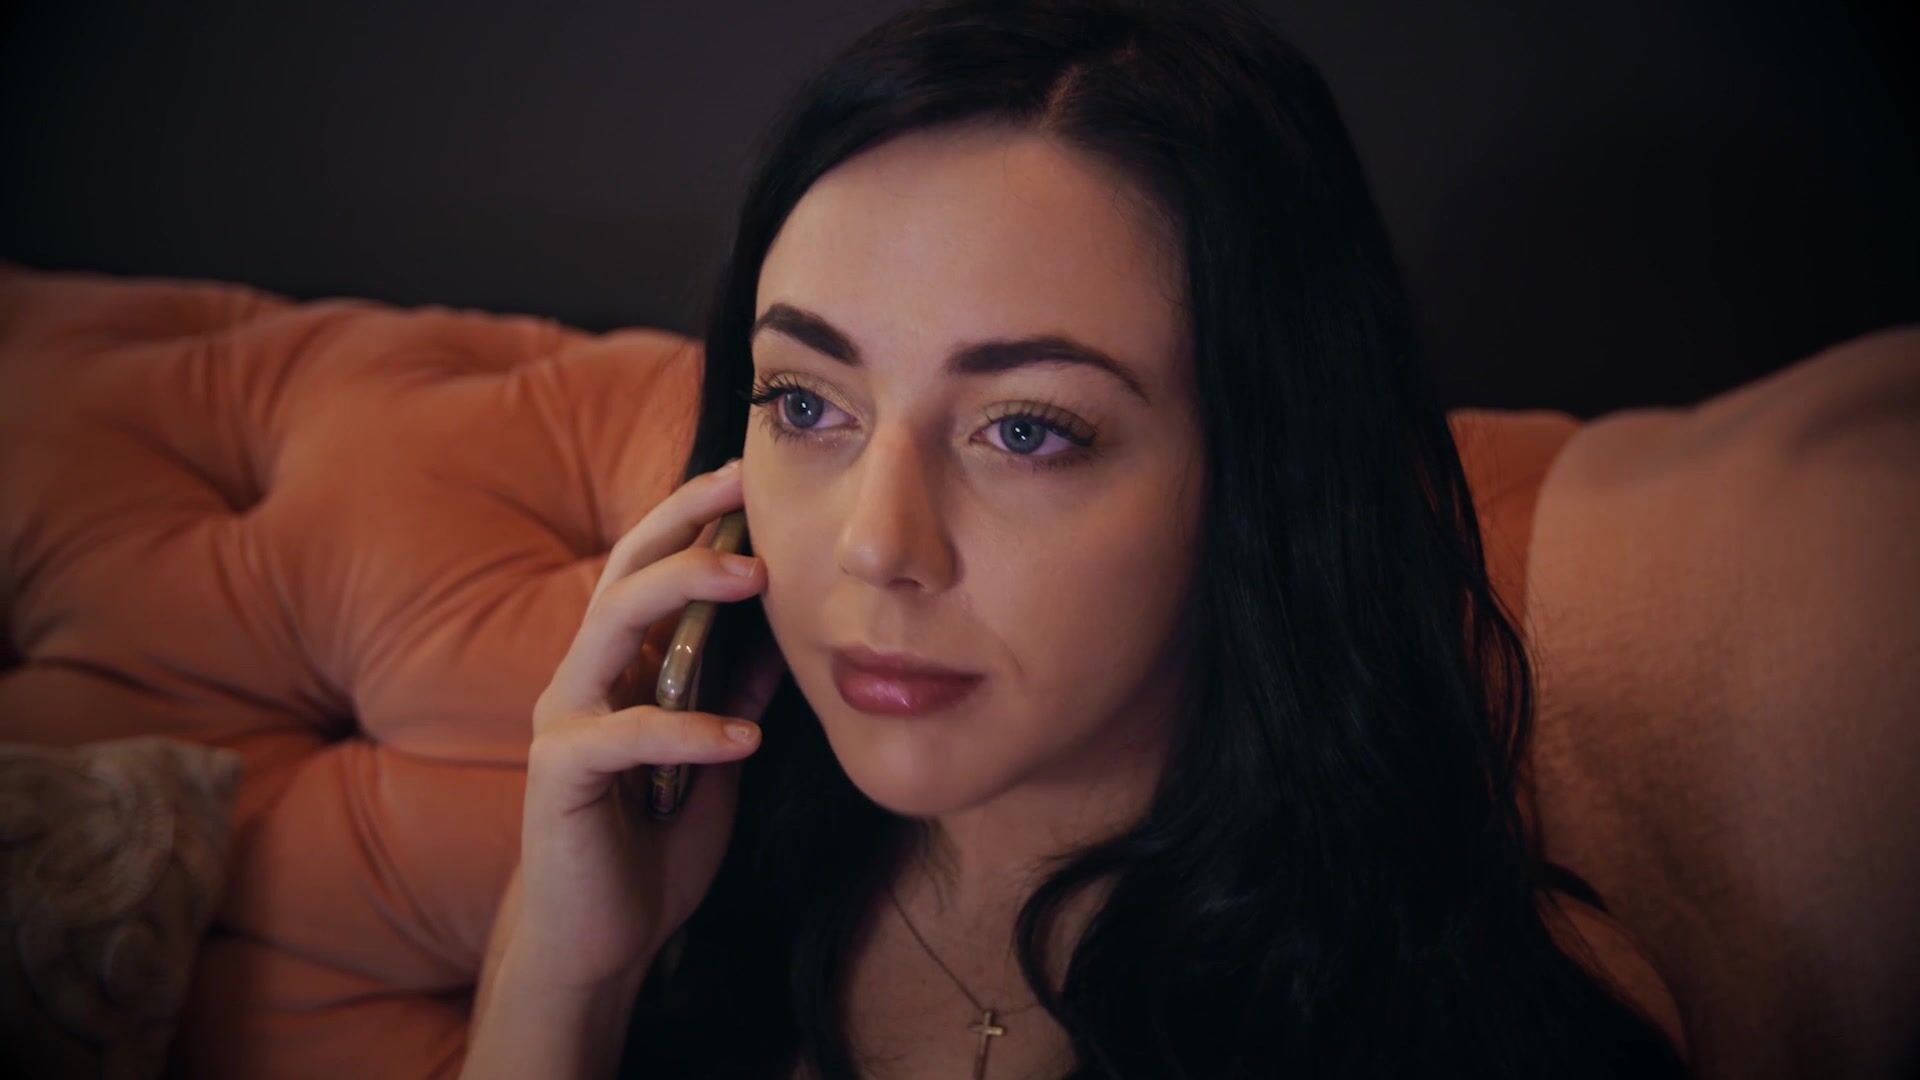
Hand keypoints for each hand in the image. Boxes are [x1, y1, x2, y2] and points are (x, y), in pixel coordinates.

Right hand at [511, 457, 784, 991]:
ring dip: (682, 590)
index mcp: (620, 664)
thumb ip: (738, 689)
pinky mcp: (558, 774)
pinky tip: (744, 736)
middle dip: (684, 523)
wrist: (600, 938)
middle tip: (746, 493)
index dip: (693, 516)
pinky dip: (686, 730)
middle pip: (624, 572)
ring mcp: (566, 720)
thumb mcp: (717, 752)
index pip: (649, 565)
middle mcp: (585, 676)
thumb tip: (791, 628)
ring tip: (754, 578)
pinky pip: (622, 734)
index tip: (750, 475)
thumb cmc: (655, 842)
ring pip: (609, 625)